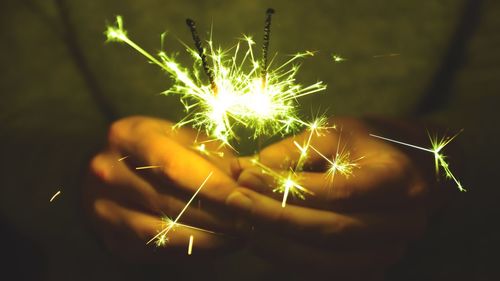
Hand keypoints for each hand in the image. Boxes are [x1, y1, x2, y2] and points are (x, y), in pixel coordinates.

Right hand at [83, 116, 239, 260]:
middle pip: (170, 200)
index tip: (244, 199)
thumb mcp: (187, 140)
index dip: (213, 186)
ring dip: (208, 237)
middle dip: (216, 215)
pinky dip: (192, 249)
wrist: (117, 170)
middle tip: (248, 221)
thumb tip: (251, 183)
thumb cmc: (163, 150)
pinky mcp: (112, 237)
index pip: (174, 167)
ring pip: (163, 230)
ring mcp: (104, 207)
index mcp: (128, 136)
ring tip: (239, 236)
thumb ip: (216, 158)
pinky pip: (157, 248)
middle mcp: (107, 171)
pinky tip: (217, 244)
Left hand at [227, 117, 437, 278]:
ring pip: (327, 259)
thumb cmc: (366, 144)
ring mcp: (391, 250)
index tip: (246, 176)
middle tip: (235, 201)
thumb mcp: (333, 133)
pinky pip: (325, 272)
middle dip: (275, 217)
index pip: (337, 191)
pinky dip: (289, 258)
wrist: (405, 168)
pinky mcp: (372, 267)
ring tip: (241, 222)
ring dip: (277, 243)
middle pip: (332, 230)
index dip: (287, 187)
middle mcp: (403, 222)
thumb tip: (243, 170)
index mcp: (399, 179)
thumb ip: (291, 152)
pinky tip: (261, 239)